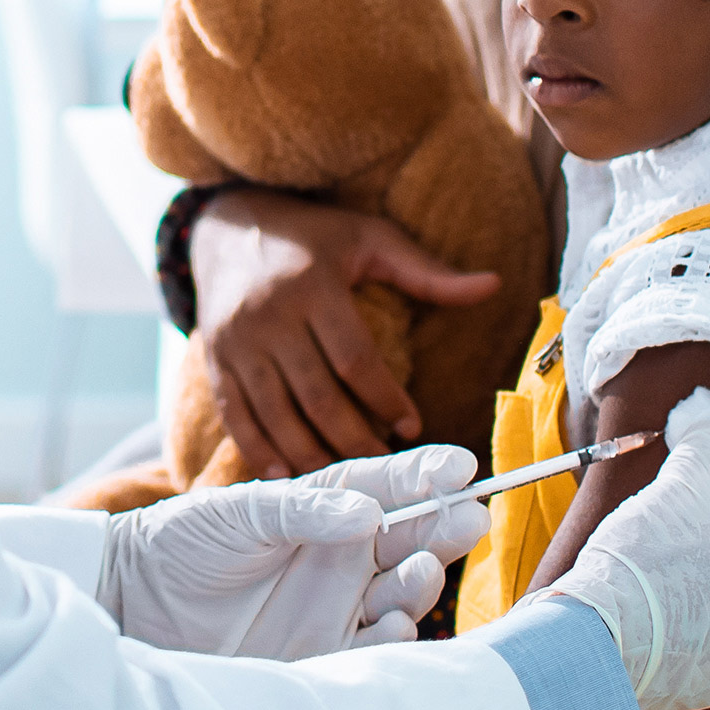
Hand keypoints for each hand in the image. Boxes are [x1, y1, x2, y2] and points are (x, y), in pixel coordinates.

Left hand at [97, 443, 493, 659]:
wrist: (135, 601)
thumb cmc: (184, 540)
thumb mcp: (239, 513)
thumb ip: (302, 510)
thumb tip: (369, 512)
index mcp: (325, 508)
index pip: (389, 486)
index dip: (427, 475)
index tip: (463, 466)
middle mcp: (342, 555)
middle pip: (410, 540)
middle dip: (443, 528)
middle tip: (470, 518)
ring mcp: (337, 604)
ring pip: (400, 593)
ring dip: (420, 583)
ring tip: (421, 571)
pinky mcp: (323, 652)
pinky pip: (372, 647)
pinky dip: (391, 637)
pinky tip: (396, 624)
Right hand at [193, 194, 511, 473]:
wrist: (225, 227)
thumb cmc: (313, 236)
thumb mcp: (370, 239)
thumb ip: (427, 272)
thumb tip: (494, 285)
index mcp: (313, 285)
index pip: (355, 358)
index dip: (386, 399)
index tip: (412, 426)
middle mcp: (269, 315)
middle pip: (317, 395)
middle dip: (354, 441)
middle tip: (386, 468)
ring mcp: (236, 340)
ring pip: (277, 413)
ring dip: (311, 455)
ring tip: (345, 483)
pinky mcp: (214, 359)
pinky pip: (236, 413)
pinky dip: (258, 449)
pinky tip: (284, 476)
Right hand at [539, 391, 709, 709]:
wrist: (594, 647)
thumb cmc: (646, 564)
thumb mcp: (679, 489)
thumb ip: (705, 453)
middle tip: (683, 492)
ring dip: (705, 555)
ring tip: (659, 537)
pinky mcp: (702, 681)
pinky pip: (704, 628)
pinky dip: (685, 599)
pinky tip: (647, 585)